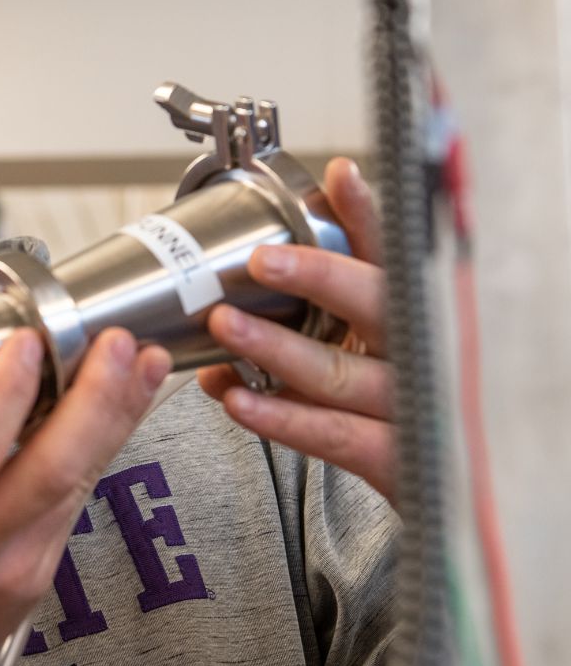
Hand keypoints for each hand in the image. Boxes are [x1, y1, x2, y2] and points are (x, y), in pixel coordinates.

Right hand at [0, 326, 170, 665]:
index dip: (6, 394)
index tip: (26, 343)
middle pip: (52, 468)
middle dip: (94, 397)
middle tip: (113, 345)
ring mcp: (13, 565)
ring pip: (79, 480)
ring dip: (116, 414)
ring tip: (139, 363)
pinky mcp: (41, 572)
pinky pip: (80, 499)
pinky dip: (103, 446)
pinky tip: (122, 408)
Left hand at [197, 157, 394, 502]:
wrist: (444, 488)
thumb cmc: (389, 400)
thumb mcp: (365, 342)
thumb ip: (321, 302)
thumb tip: (256, 255)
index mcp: (411, 314)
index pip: (395, 254)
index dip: (369, 213)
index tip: (339, 176)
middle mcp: (421, 352)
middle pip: (376, 303)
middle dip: (318, 275)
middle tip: (260, 259)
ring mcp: (413, 408)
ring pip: (340, 371)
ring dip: (274, 347)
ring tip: (222, 326)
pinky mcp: (397, 461)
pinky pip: (333, 435)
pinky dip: (280, 416)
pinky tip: (237, 398)